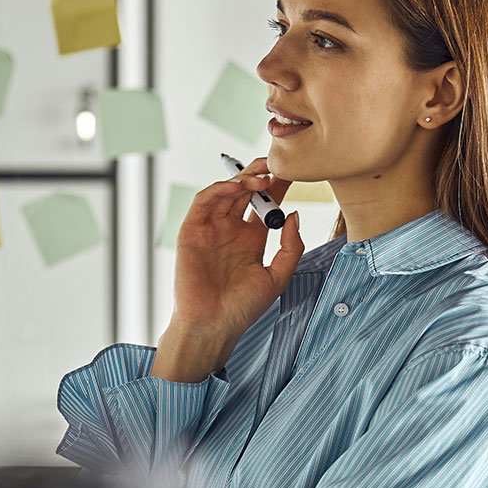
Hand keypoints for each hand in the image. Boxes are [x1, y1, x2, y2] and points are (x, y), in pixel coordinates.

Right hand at [170, 156, 304, 340]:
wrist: (212, 326)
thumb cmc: (242, 307)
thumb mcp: (277, 276)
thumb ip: (290, 247)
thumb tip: (294, 215)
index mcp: (251, 238)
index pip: (267, 203)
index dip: (279, 185)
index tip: (295, 170)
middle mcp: (231, 229)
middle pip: (247, 191)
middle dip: (262, 173)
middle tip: (278, 161)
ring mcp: (211, 228)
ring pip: (226, 191)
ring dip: (243, 178)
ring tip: (262, 174)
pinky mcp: (192, 230)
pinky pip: (205, 201)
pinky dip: (220, 188)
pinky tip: (238, 186)